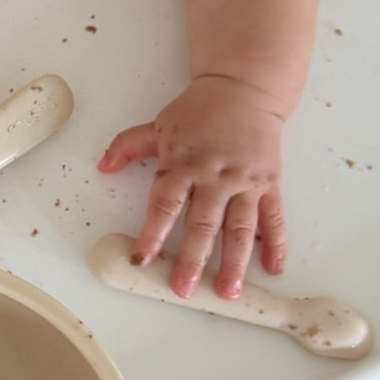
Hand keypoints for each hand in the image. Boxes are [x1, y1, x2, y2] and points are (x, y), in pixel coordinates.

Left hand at [98, 75, 285, 298]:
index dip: (152, 233)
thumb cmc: (200, 109)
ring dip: (234, 262)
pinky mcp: (269, 182)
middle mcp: (215, 176)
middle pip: (202, 223)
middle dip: (193, 259)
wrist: (245, 87)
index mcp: (184, 163)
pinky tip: (273, 267)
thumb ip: (128, 146)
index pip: (164, 204)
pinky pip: (274, 216)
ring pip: (240, 228)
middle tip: (183, 289)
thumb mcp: (158, 124)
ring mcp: (244, 181)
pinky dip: (276, 243)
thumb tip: (103, 166)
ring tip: (228, 291)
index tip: (142, 259)